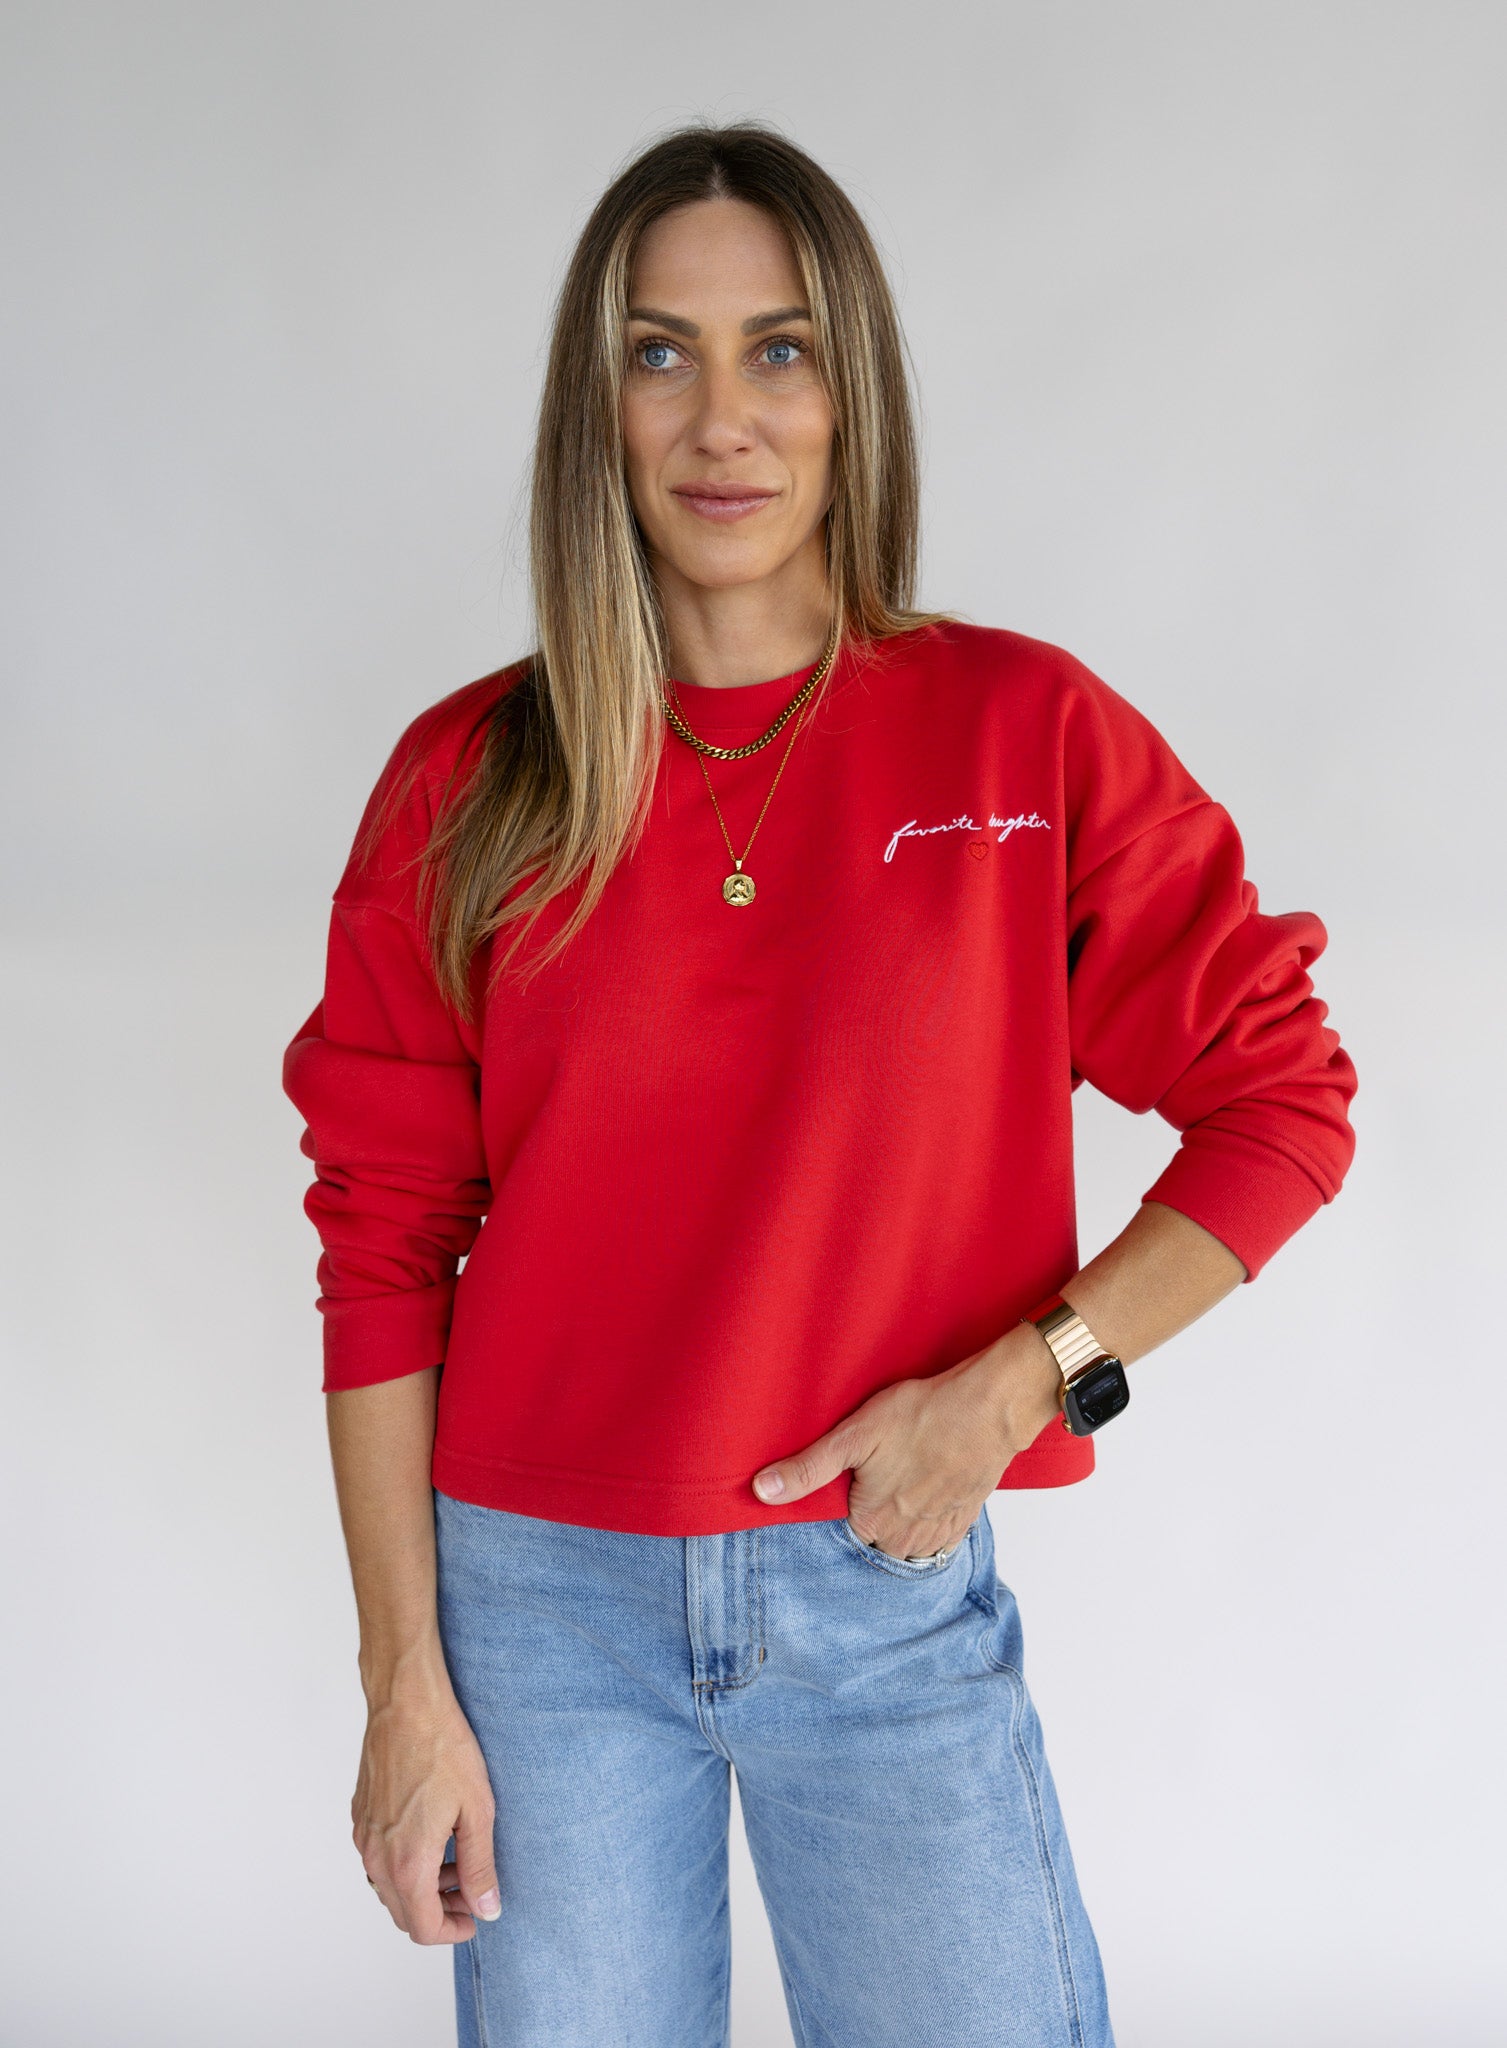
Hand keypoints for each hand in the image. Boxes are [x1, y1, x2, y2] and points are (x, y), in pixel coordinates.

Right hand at [353, 1670, 502, 1943]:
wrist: (407, 1703)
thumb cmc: (443, 1748)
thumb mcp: (477, 1810)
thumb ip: (480, 1867)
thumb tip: (488, 1908)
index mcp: (406, 1863)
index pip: (423, 1927)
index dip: (452, 1931)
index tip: (475, 1917)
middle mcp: (377, 1856)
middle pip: (403, 1912)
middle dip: (439, 1911)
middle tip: (472, 1890)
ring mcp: (364, 1835)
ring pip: (389, 1886)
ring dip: (421, 1888)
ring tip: (457, 1861)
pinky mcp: (360, 1815)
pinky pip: (379, 1858)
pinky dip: (404, 1863)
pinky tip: (433, 1836)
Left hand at [750, 1323, 1064, 1557]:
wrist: (989, 1408)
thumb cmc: (923, 1415)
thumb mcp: (854, 1436)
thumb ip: (807, 1469)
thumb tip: (761, 1492)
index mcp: (872, 1522)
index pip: (843, 1530)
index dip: (843, 1503)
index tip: (850, 1479)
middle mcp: (905, 1538)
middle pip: (875, 1539)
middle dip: (872, 1515)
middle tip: (878, 1476)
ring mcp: (939, 1531)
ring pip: (908, 1542)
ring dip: (901, 1522)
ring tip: (901, 1482)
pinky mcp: (966, 1518)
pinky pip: (940, 1536)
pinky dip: (931, 1521)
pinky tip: (928, 1490)